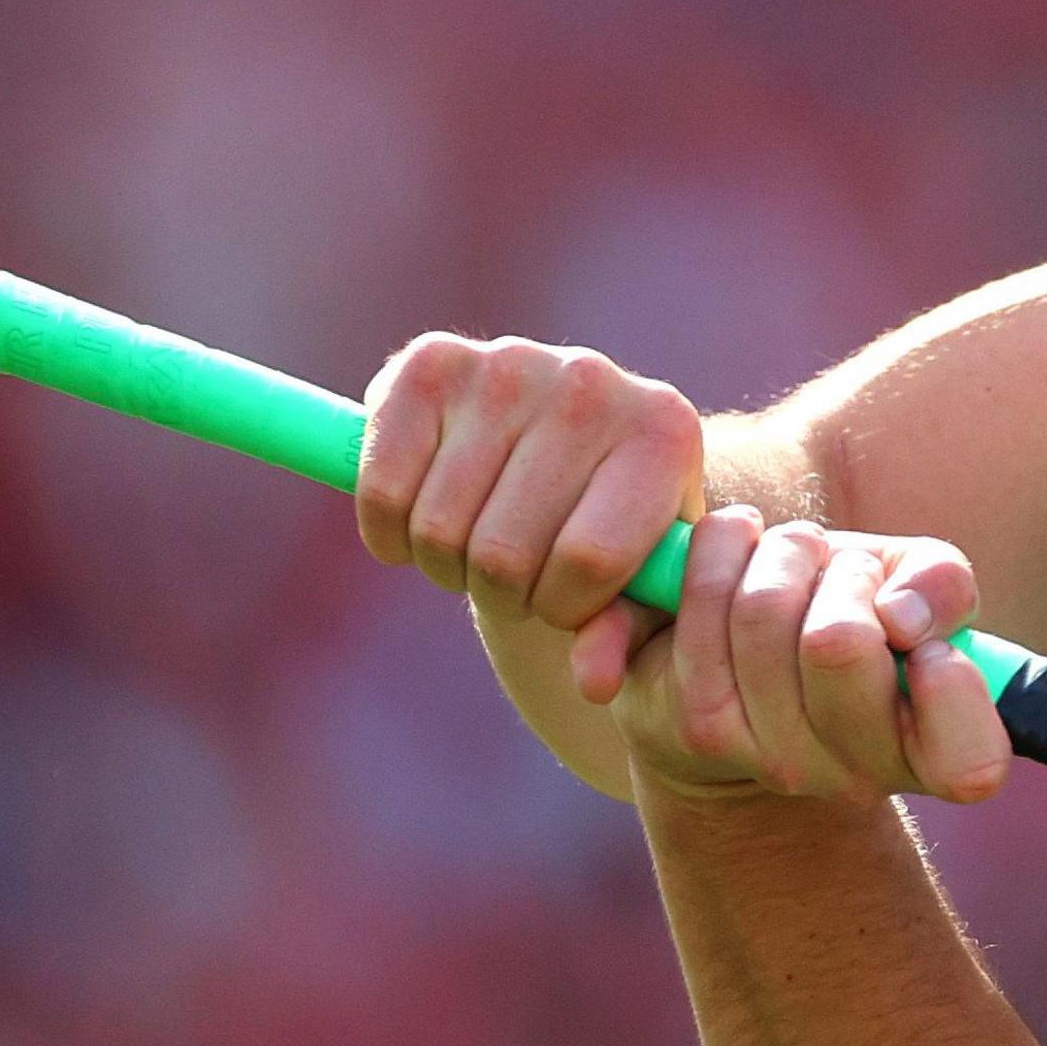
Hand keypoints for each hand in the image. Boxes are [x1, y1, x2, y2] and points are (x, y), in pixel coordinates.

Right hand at [355, 334, 704, 680]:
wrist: (567, 446)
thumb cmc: (614, 528)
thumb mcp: (638, 588)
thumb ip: (623, 636)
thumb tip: (590, 683)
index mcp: (663, 435)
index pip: (586, 561)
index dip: (563, 607)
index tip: (567, 598)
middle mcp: (592, 382)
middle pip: (503, 553)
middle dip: (503, 592)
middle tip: (515, 575)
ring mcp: (509, 362)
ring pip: (438, 528)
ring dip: (446, 565)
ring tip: (478, 544)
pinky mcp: (430, 362)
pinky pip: (383, 490)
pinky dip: (388, 534)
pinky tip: (422, 521)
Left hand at [608, 508, 1011, 806]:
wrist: (747, 663)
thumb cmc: (855, 614)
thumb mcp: (917, 588)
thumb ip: (942, 584)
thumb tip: (901, 614)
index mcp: (935, 757)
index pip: (971, 764)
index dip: (950, 685)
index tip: (919, 639)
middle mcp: (858, 779)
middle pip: (838, 641)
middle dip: (841, 570)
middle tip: (841, 576)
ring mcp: (774, 762)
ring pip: (763, 609)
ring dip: (778, 551)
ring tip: (787, 564)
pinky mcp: (702, 728)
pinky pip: (703, 600)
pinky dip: (720, 549)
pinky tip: (734, 559)